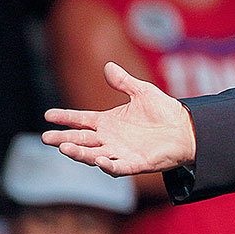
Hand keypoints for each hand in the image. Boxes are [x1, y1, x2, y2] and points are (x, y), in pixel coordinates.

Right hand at [43, 62, 195, 175]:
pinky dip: (108, 165)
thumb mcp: (143, 92)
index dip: (66, 118)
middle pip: (81, 140)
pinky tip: (100, 160)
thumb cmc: (165, 111)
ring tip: (64, 147)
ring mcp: (120, 152)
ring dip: (79, 153)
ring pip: (93, 155)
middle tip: (46, 137)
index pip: (81, 120)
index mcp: (109, 122)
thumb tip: (108, 66)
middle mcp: (110, 139)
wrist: (187, 128)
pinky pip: (118, 167)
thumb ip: (124, 82)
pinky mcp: (135, 164)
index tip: (48, 115)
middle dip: (63, 139)